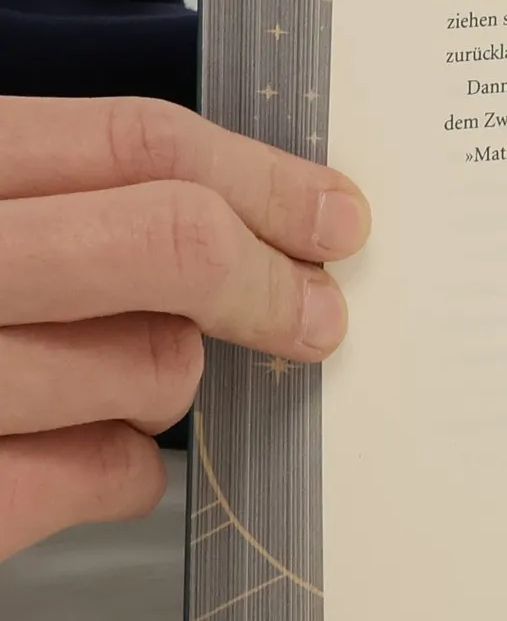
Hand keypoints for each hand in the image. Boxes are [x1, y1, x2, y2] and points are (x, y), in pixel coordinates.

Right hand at [0, 97, 369, 562]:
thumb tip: (238, 214)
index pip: (135, 143)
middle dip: (266, 282)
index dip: (262, 177)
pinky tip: (95, 455)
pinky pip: (96, 477)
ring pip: (151, 368)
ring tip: (125, 381)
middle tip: (316, 312)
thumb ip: (54, 196)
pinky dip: (120, 471)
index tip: (338, 214)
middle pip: (167, 243)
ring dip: (169, 381)